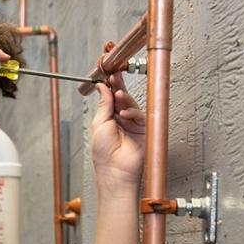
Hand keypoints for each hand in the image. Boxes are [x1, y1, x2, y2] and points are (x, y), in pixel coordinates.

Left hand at [91, 73, 145, 188]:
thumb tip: (102, 87)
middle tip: (115, 76)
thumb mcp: (99, 123)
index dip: (111, 85)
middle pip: (122, 98)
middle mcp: (122, 119)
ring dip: (125, 98)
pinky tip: (125, 114)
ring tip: (118, 96)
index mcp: (110, 117)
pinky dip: (133, 112)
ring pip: (132, 104)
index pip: (112, 97)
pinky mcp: (144, 129)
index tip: (109, 74)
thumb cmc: (104, 153)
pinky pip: (140, 115)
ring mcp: (134, 124)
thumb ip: (104, 104)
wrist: (115, 170)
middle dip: (118, 86)